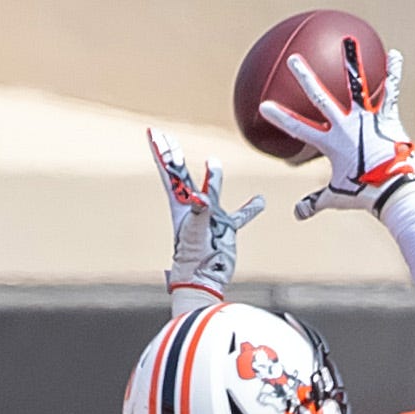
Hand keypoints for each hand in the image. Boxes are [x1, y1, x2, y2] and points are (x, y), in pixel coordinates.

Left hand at [150, 128, 262, 312]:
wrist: (203, 279)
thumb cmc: (193, 256)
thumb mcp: (195, 231)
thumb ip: (200, 211)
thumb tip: (201, 197)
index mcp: (181, 204)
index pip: (170, 172)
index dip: (162, 153)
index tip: (155, 134)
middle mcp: (193, 208)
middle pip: (182, 176)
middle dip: (174, 156)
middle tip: (168, 140)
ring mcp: (210, 218)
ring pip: (211, 191)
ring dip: (213, 177)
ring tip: (214, 161)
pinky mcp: (226, 229)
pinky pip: (239, 217)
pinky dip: (249, 209)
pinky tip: (259, 200)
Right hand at [258, 45, 414, 216]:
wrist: (392, 192)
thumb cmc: (364, 194)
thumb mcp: (336, 197)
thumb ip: (314, 203)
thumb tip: (297, 215)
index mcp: (330, 143)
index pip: (298, 128)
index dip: (280, 117)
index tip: (265, 106)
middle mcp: (345, 126)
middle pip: (320, 98)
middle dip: (305, 78)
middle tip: (293, 60)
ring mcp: (366, 120)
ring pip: (356, 86)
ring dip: (351, 63)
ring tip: (348, 42)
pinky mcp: (386, 119)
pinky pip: (390, 92)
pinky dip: (393, 73)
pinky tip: (396, 55)